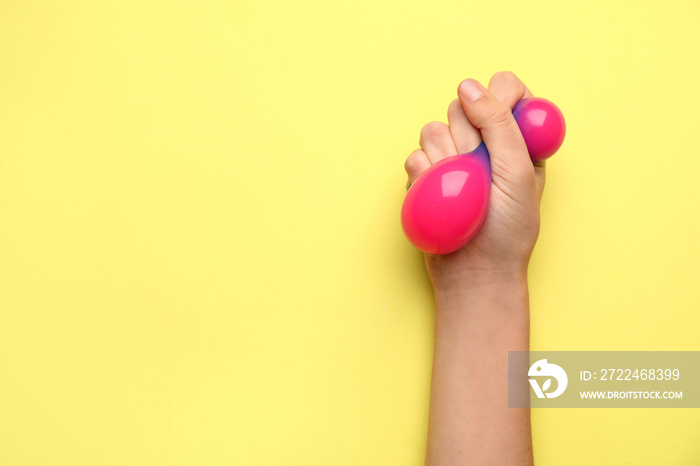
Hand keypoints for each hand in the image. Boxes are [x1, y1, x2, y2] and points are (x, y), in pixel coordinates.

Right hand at [404, 72, 545, 288]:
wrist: (474, 274)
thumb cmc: (507, 231)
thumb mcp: (518, 174)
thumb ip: (500, 125)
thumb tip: (468, 87)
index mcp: (519, 138)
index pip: (506, 89)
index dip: (496, 95)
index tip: (489, 118)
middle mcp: (485, 144)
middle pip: (463, 105)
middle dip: (468, 137)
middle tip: (478, 170)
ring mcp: (453, 159)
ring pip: (433, 129)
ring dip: (444, 159)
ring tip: (459, 191)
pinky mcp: (426, 175)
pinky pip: (414, 157)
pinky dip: (424, 177)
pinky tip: (437, 198)